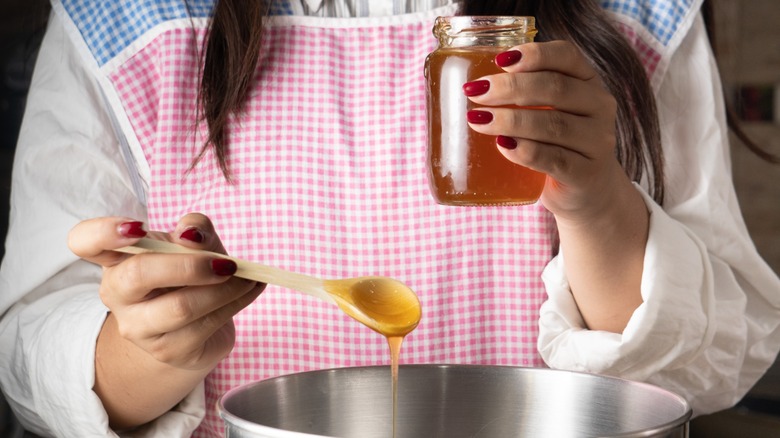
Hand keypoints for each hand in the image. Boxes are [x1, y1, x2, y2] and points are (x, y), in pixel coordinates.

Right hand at [69, 213, 263, 370]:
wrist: (192, 328)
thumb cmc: (187, 276)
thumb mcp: (192, 244)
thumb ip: (194, 230)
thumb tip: (192, 236)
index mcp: (116, 258)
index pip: (85, 241)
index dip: (104, 232)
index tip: (138, 227)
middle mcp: (117, 293)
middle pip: (137, 275)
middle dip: (189, 265)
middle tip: (226, 262)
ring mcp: (139, 327)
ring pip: (181, 306)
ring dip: (225, 288)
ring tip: (247, 277)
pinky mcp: (169, 350)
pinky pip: (206, 324)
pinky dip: (237, 302)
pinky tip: (248, 290)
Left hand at [463, 40, 626, 222]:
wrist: (588, 192)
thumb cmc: (556, 143)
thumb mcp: (548, 112)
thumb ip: (522, 94)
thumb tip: (469, 84)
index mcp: (588, 81)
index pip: (566, 56)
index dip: (534, 54)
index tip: (498, 61)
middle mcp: (599, 107)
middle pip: (555, 88)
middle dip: (511, 87)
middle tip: (475, 92)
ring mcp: (597, 142)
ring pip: (553, 124)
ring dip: (511, 120)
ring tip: (477, 119)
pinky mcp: (586, 174)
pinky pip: (555, 159)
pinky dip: (526, 151)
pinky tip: (503, 145)